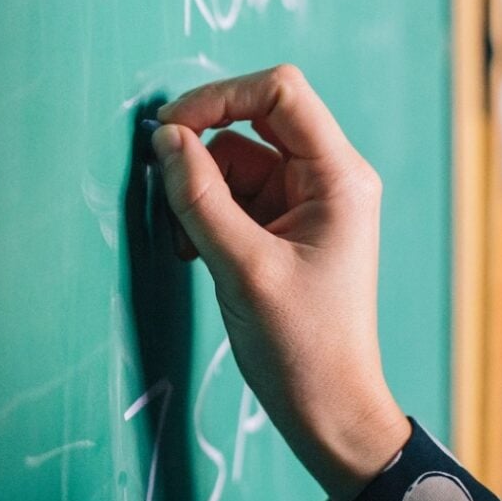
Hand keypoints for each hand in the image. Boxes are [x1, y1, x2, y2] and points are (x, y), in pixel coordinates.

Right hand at [152, 65, 410, 500]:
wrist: (325, 407)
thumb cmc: (300, 344)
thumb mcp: (241, 266)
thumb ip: (199, 197)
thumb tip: (164, 139)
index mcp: (337, 177)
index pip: (279, 92)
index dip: (218, 98)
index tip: (168, 130)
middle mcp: (324, 178)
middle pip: (250, 123)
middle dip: (200, 151)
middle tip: (165, 186)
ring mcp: (300, 203)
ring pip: (230, 162)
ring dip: (196, 194)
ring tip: (186, 246)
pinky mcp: (277, 227)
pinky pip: (228, 195)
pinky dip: (201, 215)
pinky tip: (193, 253)